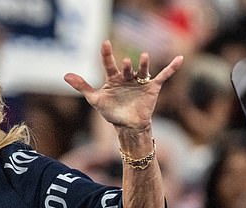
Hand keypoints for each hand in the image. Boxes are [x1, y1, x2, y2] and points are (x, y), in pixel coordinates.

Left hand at [64, 40, 182, 132]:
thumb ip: (82, 86)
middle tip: (126, 63)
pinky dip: (172, 68)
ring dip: (143, 65)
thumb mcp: (95, 99)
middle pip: (127, 69)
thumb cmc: (111, 112)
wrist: (127, 126)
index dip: (106, 54)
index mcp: (113, 79)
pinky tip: (179, 59)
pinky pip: (163, 76)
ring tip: (143, 57)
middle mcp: (127, 78)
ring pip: (143, 70)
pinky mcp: (152, 88)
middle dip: (127, 66)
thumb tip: (66, 75)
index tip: (104, 43)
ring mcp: (140, 82)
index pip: (109, 64)